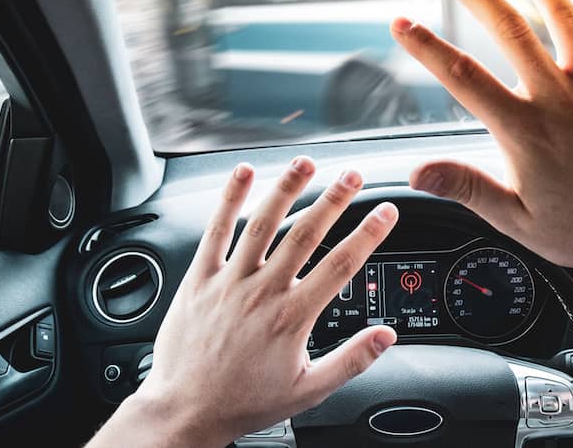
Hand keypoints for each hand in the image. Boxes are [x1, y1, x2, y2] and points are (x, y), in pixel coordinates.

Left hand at [90, 158, 397, 447]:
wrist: (186, 410)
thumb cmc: (245, 402)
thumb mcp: (308, 390)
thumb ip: (351, 360)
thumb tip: (386, 337)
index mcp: (292, 318)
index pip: (340, 265)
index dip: (368, 234)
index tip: (385, 211)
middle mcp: (262, 293)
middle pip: (305, 235)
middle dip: (333, 200)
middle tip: (353, 175)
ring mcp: (228, 282)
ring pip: (262, 224)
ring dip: (286, 189)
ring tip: (306, 163)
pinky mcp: (199, 279)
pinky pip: (215, 231)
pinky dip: (230, 200)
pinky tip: (243, 174)